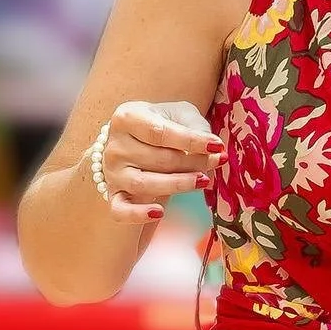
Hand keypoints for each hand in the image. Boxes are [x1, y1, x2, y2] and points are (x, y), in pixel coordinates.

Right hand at [84, 97, 214, 226]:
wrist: (136, 140)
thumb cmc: (162, 125)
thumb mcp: (179, 114)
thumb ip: (196, 127)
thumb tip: (214, 153)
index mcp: (127, 118)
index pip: (160, 132)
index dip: (191, 141)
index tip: (217, 146)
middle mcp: (115, 146)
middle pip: (158, 160)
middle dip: (193, 162)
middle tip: (218, 161)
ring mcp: (112, 172)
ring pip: (144, 184)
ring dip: (178, 185)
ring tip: (204, 181)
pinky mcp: (113, 195)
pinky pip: (120, 210)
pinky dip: (137, 214)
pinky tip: (159, 213)